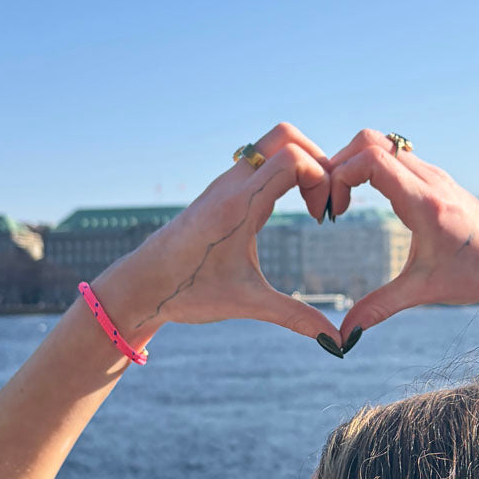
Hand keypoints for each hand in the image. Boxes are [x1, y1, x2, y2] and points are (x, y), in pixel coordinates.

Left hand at [113, 122, 340, 341]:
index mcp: (239, 206)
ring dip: (300, 165)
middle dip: (317, 159)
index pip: (292, 158)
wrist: (141, 285)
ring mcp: (223, 184)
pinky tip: (288, 208)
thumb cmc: (188, 292)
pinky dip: (283, 172)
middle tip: (326, 200)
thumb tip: (337, 342)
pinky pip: (259, 162)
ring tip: (312, 206)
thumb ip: (295, 317)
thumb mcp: (247, 304)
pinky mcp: (220, 191)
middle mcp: (231, 185)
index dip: (322, 179)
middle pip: (284, 136)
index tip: (326, 216)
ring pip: (270, 145)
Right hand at [325, 130, 478, 338]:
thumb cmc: (476, 275)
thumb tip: (344, 336)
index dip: (340, 176)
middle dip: (339, 164)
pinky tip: (365, 199)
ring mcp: (433, 175)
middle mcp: (430, 180)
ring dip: (354, 164)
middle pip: (370, 141)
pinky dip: (371, 168)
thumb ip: (380, 308)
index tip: (333, 211)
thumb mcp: (423, 291)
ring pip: (382, 144)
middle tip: (329, 201)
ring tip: (342, 201)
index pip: (372, 160)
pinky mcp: (435, 178)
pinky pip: (395, 156)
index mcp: (425, 203)